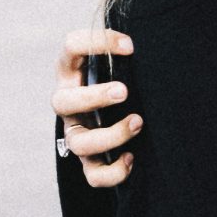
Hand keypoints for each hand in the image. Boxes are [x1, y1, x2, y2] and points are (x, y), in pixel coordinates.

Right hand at [53, 26, 139, 187]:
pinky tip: (133, 158)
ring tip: (138, 122)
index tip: (131, 46)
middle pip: (62, 102)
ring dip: (110, 135)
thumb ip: (128, 53)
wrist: (121, 115)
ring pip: (79, 143)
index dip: (96, 43)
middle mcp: (68, 105)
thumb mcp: (122, 63)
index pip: (70, 47)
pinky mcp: (90, 162)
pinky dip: (113, 171)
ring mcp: (77, 134)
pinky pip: (93, 176)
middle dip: (94, 97)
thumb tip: (155, 40)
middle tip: (124, 91)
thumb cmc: (123, 81)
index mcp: (72, 73)